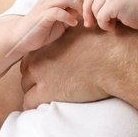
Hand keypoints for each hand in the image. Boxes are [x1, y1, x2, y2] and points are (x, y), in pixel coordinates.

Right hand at [12, 0, 87, 55]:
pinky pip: (57, 11)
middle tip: (91, 13)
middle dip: (84, 1)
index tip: (93, 7)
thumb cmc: (41, 30)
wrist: (20, 38)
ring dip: (78, 7)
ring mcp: (45, 6)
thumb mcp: (60, 22)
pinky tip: (73, 24)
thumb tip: (84, 12)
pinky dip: (68, 17)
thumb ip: (70, 14)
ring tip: (84, 18)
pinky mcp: (41, 16)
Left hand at [19, 24, 137, 108]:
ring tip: (47, 100)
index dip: (39, 67)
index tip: (47, 74)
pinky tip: (43, 108)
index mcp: (48, 44)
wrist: (112, 61)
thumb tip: (81, 28)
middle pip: (26, 74)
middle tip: (48, 88)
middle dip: (35, 82)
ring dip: (35, 95)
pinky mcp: (46, 93)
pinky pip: (28, 103)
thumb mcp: (85, 31)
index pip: (31, 58)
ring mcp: (41, 76)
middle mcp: (40, 58)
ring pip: (25, 89)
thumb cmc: (105, 45)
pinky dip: (34, 106)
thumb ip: (75, 33)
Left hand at [80, 0, 137, 30]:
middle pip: (89, 2)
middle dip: (88, 15)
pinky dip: (105, 25)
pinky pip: (101, 18)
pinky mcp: (114, 4)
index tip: (88, 19)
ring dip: (101, 21)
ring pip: (95, 11)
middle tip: (90, 25)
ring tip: (111, 24)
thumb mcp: (116, 0)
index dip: (86, 8)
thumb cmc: (133, 9)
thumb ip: (104, 1)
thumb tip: (85, 12)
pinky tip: (113, 27)